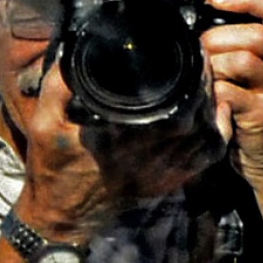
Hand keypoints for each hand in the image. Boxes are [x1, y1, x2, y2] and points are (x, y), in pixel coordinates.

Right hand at [14, 60, 223, 240]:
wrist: (63, 214)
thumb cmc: (53, 166)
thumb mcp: (44, 122)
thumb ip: (59, 85)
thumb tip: (75, 48)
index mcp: (117, 135)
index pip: (167, 99)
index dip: (187, 72)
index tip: (189, 49)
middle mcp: (144, 154)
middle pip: (192, 112)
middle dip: (202, 81)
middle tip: (201, 57)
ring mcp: (161, 171)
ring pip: (204, 132)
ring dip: (211, 102)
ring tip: (207, 77)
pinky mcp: (169, 181)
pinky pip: (205, 156)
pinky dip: (218, 132)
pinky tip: (216, 112)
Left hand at [201, 0, 262, 186]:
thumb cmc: (259, 109)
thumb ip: (248, 46)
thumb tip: (206, 16)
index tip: (214, 0)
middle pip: (258, 35)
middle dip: (219, 36)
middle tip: (199, 46)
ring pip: (244, 61)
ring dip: (213, 63)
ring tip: (202, 72)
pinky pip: (230, 92)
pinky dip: (210, 90)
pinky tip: (206, 95)